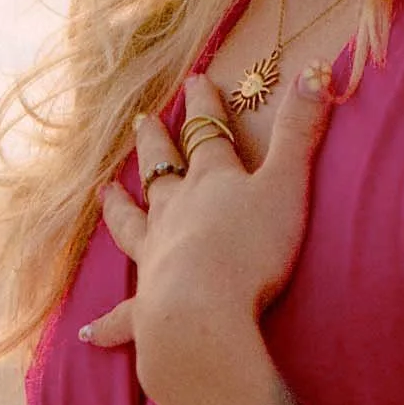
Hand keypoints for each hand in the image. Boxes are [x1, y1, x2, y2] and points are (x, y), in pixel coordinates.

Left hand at [80, 63, 333, 404]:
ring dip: (118, 208)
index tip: (195, 81)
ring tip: (104, 192)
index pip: (206, 134)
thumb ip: (300, 131)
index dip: (203, 106)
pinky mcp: (146, 305)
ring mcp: (156, 256)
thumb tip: (317, 71)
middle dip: (155, 144)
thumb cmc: (250, 248)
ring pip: (131, 225)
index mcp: (211, 182)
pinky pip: (122, 314)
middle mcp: (175, 212)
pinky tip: (86, 333)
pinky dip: (106, 323)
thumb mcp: (287, 184)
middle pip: (162, 171)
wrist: (202, 310)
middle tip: (142, 121)